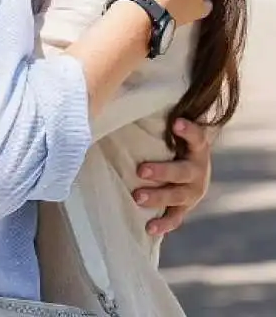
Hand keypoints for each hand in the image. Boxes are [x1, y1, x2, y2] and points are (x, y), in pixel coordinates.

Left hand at [133, 119, 211, 235]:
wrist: (194, 166)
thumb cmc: (174, 142)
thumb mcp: (172, 129)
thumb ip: (160, 118)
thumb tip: (126, 97)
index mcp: (198, 148)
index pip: (197, 137)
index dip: (189, 131)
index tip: (176, 123)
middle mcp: (198, 170)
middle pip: (182, 172)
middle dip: (162, 171)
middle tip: (141, 170)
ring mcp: (193, 191)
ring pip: (177, 196)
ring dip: (157, 197)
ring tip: (136, 197)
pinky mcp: (185, 207)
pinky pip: (176, 218)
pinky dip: (163, 224)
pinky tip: (149, 229)